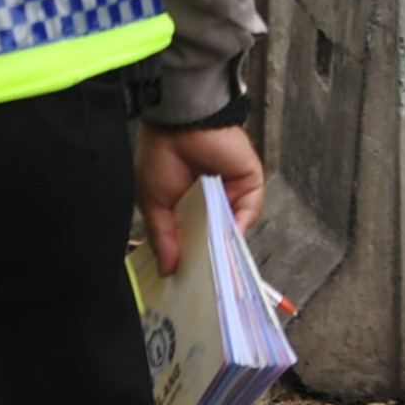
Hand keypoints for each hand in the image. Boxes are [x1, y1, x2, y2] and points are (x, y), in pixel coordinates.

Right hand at [139, 121, 266, 276]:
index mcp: (186, 206)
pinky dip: (241, 224)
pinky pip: (250, 209)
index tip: (186, 282)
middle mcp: (211, 201)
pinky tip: (229, 236)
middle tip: (205, 282)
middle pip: (217, 236)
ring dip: (227, 244)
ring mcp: (231, 193)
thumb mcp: (154, 203)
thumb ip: (164, 237)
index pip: (193, 240)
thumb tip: (167, 269)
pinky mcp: (249, 182)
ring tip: (218, 264)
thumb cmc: (160, 153)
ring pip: (235, 226)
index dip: (190, 259)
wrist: (178, 122)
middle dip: (212, 257)